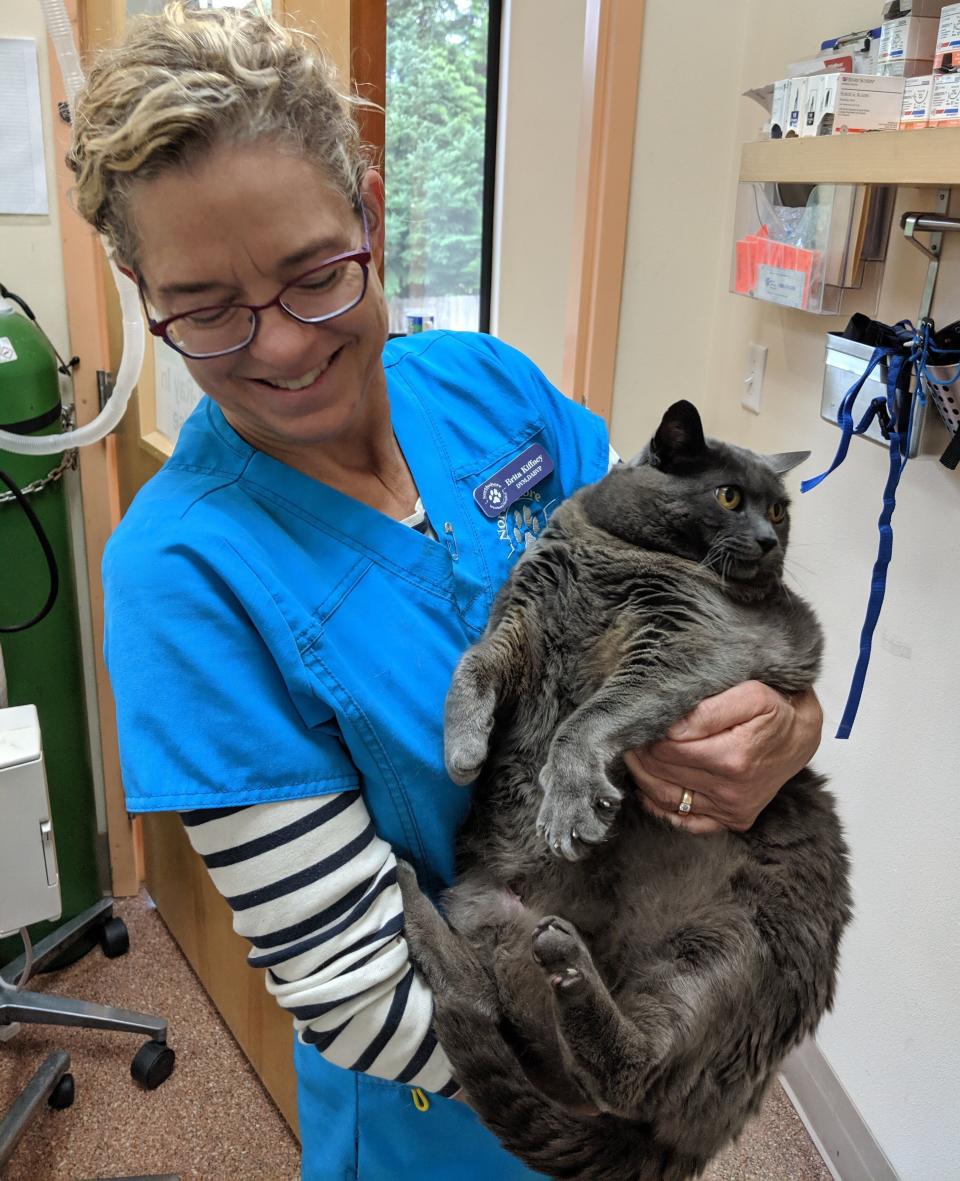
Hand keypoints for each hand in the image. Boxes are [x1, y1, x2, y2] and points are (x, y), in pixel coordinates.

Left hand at [623, 682, 821, 833]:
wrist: (802, 736)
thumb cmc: (775, 710)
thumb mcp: (750, 694)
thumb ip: (708, 709)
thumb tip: (671, 727)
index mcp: (733, 758)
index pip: (667, 750)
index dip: (646, 735)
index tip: (637, 722)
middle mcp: (732, 791)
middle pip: (663, 774)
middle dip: (640, 754)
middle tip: (627, 736)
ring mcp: (732, 810)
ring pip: (668, 800)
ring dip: (642, 779)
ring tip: (632, 758)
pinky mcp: (734, 820)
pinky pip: (688, 823)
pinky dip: (662, 809)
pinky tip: (650, 789)